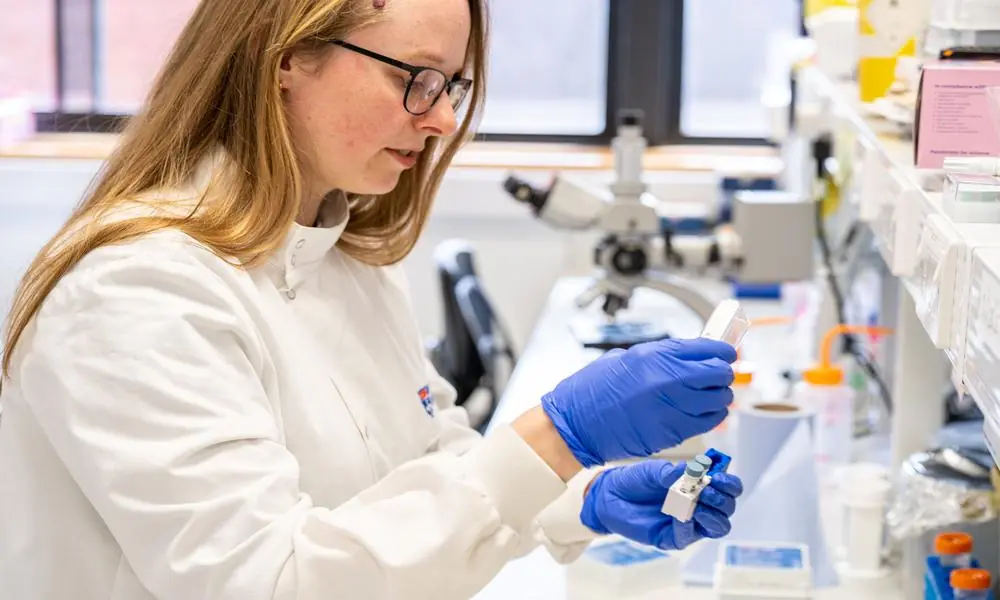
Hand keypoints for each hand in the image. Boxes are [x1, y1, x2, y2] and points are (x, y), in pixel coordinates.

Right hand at [541, 338, 735, 466]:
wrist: (576, 424)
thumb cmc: (592, 391)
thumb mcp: (625, 359)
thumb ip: (660, 358)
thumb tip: (690, 357)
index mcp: (655, 356)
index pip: (708, 349)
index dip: (723, 351)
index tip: (726, 354)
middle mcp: (667, 379)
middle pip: (718, 373)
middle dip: (721, 374)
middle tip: (717, 376)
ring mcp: (672, 407)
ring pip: (719, 400)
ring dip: (718, 397)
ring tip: (709, 396)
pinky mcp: (672, 432)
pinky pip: (708, 422)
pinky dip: (712, 416)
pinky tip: (704, 412)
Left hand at [580, 460, 742, 550]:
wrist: (610, 496)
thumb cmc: (636, 481)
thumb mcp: (656, 471)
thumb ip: (676, 472)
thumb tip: (698, 471)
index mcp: (699, 486)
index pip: (728, 489)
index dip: (729, 484)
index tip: (718, 477)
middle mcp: (699, 506)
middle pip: (728, 509)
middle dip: (722, 499)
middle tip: (706, 489)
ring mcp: (689, 524)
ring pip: (718, 526)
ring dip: (712, 515)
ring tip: (695, 503)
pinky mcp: (674, 538)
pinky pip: (690, 536)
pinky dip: (689, 525)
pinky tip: (680, 515)